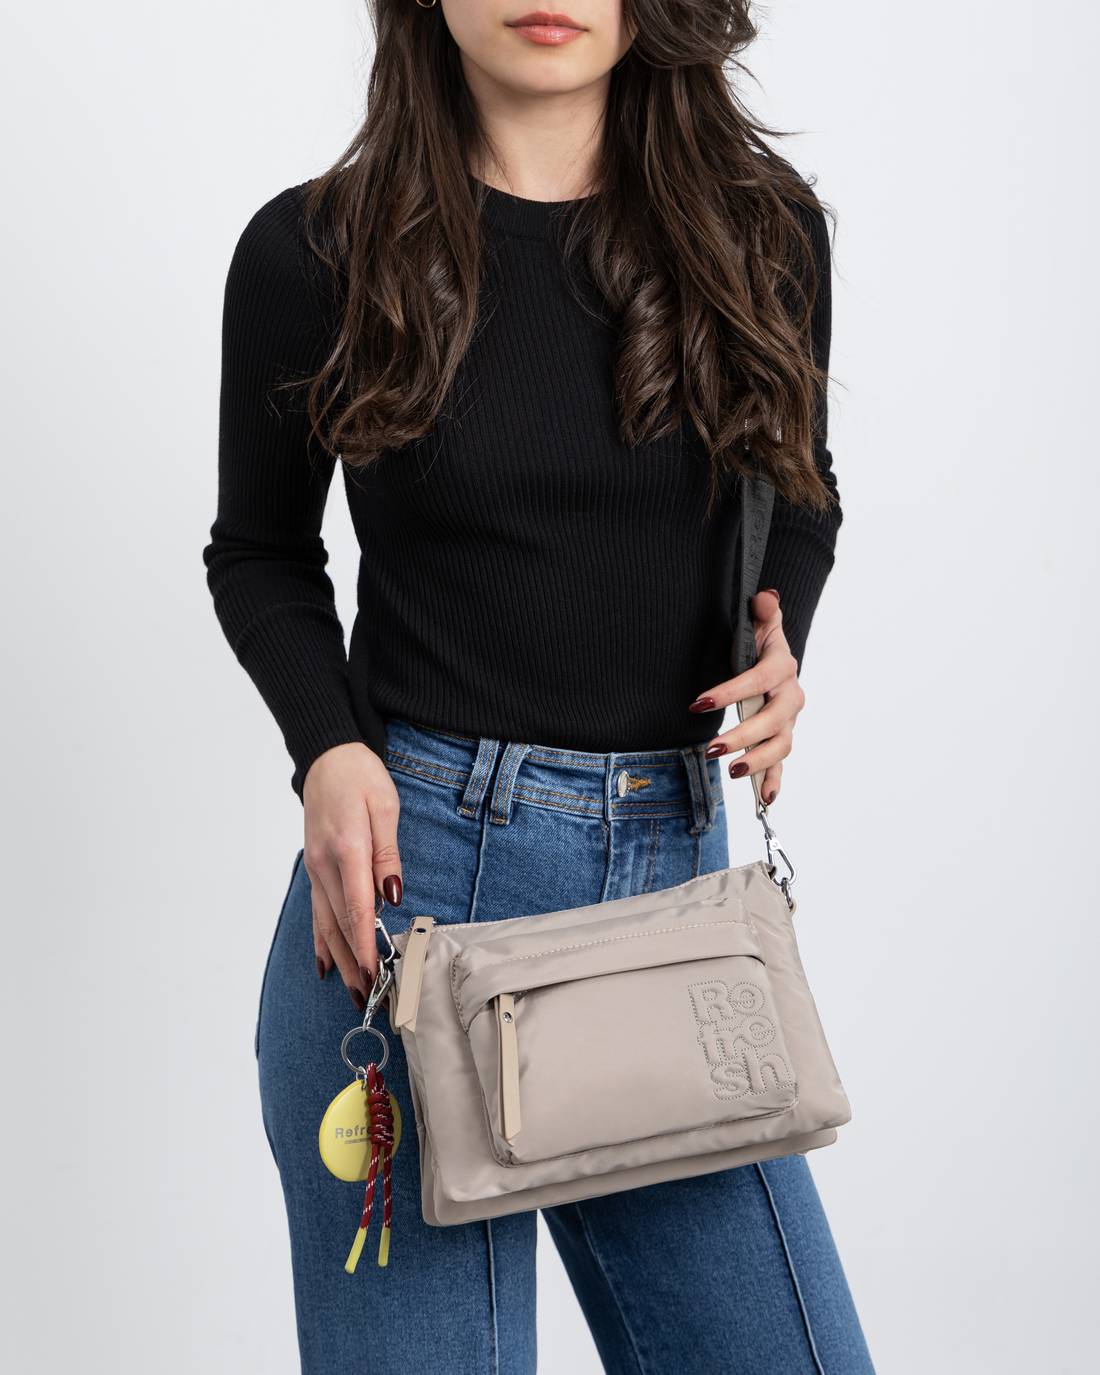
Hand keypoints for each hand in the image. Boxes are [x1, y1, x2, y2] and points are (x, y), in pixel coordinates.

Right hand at [302, 742, 403, 1009]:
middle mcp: (325, 865)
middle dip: (355, 965)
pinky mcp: (315, 868)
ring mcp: (316, 869)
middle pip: (339, 925)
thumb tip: (392, 895)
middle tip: (370, 998)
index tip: (376, 975)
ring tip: (352, 991)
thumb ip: (388, 855)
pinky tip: (326, 963)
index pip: (357, 909)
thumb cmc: (360, 777)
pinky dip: (322, 940)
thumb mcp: (384, 808)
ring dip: (339, 960)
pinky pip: (317, 911)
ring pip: (326, 924)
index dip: (365, 947)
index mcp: (346, 850)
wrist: (327, 758)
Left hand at [688, 589, 804, 805]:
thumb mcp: (759, 622)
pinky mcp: (780, 738)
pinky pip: (779, 763)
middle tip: (712, 748)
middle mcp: (790, 697)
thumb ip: (763, 611)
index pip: (757, 681)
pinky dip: (773, 781)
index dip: (729, 692)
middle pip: (771, 721)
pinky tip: (764, 800)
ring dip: (757, 761)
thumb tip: (764, 598)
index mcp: (782, 668)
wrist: (773, 658)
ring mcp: (787, 722)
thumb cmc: (760, 641)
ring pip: (779, 746)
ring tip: (730, 769)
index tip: (699, 703)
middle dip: (742, 736)